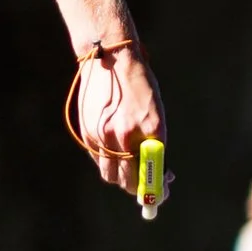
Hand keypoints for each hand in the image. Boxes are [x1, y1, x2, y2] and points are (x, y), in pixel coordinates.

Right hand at [69, 42, 164, 194]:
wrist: (109, 58)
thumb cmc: (139, 83)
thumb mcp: (155, 110)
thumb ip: (154, 140)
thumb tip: (158, 169)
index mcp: (151, 127)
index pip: (154, 172)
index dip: (158, 189)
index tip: (163, 193)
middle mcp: (126, 135)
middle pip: (130, 181)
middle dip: (139, 188)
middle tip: (147, 186)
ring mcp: (104, 136)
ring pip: (111, 176)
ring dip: (122, 179)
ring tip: (131, 171)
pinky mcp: (88, 134)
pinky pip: (99, 161)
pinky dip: (109, 164)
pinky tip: (116, 154)